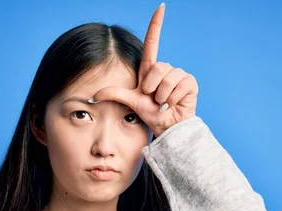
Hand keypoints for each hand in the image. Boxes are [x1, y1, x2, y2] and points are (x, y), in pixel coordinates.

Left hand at [88, 3, 198, 136]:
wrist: (167, 128)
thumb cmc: (150, 114)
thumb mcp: (130, 101)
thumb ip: (113, 94)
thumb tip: (92, 96)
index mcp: (151, 69)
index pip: (152, 42)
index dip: (156, 25)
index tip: (160, 7)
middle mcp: (165, 69)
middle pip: (157, 67)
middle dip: (152, 88)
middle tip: (154, 99)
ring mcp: (179, 75)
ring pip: (167, 78)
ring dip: (162, 95)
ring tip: (163, 103)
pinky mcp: (189, 82)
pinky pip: (178, 85)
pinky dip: (173, 98)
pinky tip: (174, 104)